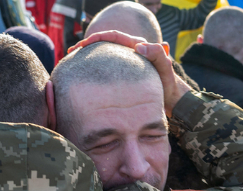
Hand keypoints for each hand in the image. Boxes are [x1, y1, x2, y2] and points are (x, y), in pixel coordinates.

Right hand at [69, 30, 191, 116]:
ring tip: (71, 62)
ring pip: (103, 55)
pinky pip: (105, 67)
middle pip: (104, 43)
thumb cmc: (168, 87)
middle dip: (86, 46)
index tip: (81, 46)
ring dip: (87, 57)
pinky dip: (92, 68)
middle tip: (71, 53)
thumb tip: (138, 46)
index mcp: (137, 47)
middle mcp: (130, 52)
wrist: (171, 101)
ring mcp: (125, 63)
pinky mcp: (122, 75)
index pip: (113, 37)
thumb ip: (158, 55)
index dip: (96, 38)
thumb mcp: (165, 71)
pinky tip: (82, 76)